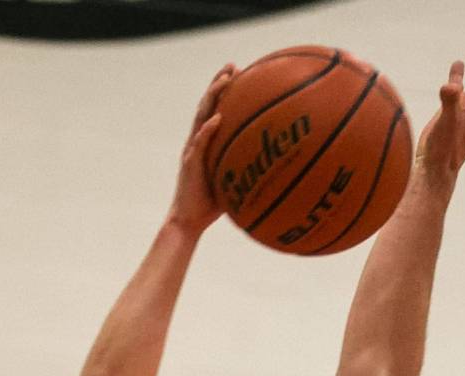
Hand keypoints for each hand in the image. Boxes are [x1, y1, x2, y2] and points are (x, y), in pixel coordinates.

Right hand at [167, 63, 235, 234]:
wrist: (189, 222)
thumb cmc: (212, 206)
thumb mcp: (233, 184)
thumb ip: (246, 171)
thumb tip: (275, 169)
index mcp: (206, 144)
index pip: (215, 111)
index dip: (225, 92)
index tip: (240, 74)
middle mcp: (198, 142)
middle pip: (207, 106)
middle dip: (219, 84)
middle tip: (234, 66)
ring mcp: (193, 151)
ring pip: (201, 117)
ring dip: (213, 97)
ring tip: (225, 80)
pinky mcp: (190, 164)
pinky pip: (200, 143)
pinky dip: (208, 130)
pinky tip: (218, 119)